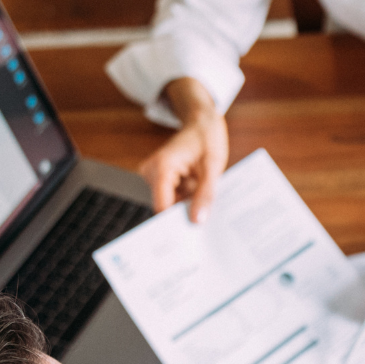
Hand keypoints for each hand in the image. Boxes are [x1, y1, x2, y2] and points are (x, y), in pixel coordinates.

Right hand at [139, 78, 227, 222]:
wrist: (202, 122)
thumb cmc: (207, 138)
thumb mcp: (213, 167)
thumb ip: (205, 194)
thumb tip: (197, 221)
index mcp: (161, 167)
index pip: (161, 207)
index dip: (175, 224)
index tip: (189, 241)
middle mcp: (152, 172)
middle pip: (165, 207)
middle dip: (184, 216)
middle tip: (204, 229)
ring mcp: (155, 176)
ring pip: (171, 205)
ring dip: (188, 207)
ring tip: (205, 206)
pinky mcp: (162, 180)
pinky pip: (174, 198)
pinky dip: (188, 201)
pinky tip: (200, 199)